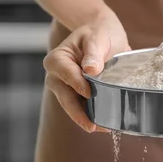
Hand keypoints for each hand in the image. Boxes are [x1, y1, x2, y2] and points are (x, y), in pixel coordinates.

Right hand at [43, 9, 129, 131]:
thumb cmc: (98, 33)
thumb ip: (93, 53)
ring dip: (87, 118)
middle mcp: (57, 76)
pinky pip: (82, 108)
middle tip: (93, 126)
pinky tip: (105, 124)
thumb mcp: (97, 37)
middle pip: (66, 97)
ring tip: (104, 128)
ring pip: (73, 107)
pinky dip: (93, 115)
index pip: (65, 73)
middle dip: (79, 113)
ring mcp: (66, 88)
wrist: (102, 33)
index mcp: (57, 59)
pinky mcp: (77, 95)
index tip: (89, 92)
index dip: (76, 84)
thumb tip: (90, 70)